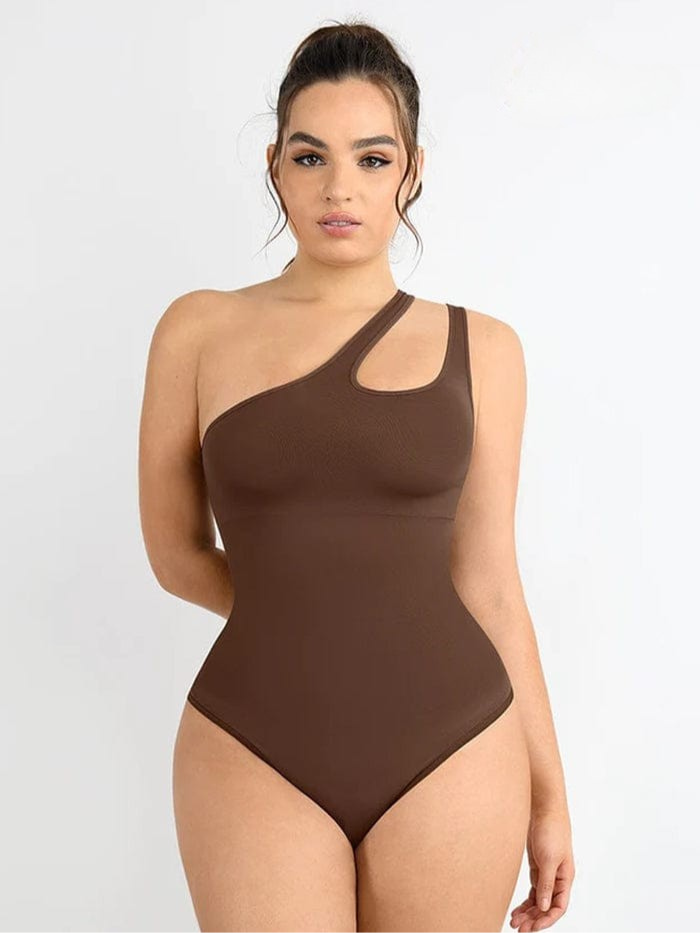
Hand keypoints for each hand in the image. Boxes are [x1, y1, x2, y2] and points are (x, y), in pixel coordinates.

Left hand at [509, 806, 574, 930]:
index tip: (533, 928)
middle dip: (534, 919)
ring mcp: (546, 874)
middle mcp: (557, 879)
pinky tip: (516, 910)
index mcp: (565, 878)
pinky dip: (526, 901)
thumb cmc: (551, 831)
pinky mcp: (537, 867)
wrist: (544, 809)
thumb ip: (547, 883)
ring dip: (528, 912)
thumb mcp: (548, 858)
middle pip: (547, 907)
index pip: (559, 907)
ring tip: (514, 922)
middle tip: (519, 929)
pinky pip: (533, 890)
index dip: (547, 919)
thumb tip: (545, 907)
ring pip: (539, 900)